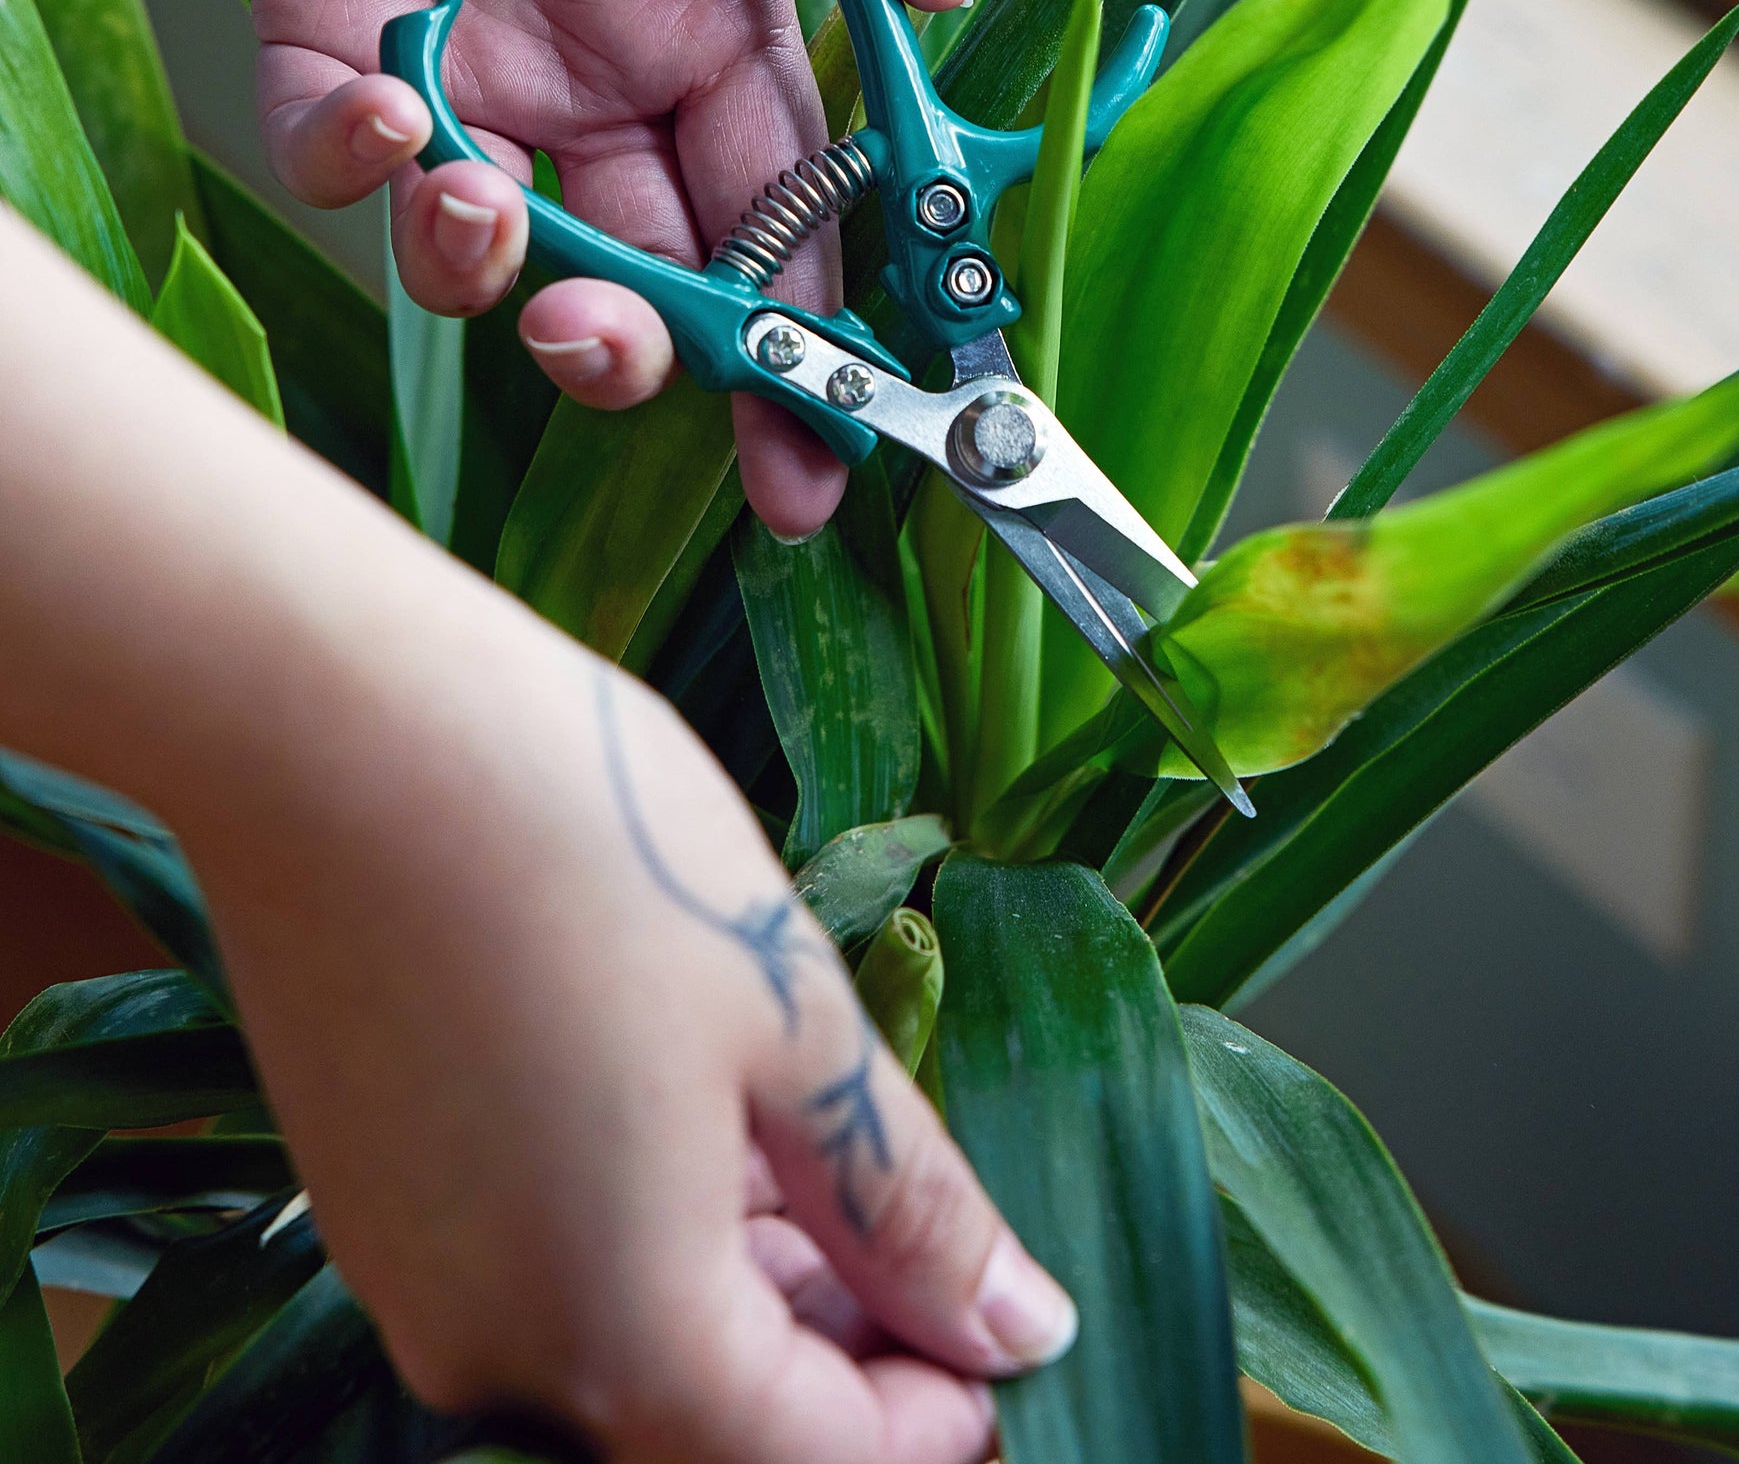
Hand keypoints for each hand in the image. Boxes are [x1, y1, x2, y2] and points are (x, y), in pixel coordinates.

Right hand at [0, 207, 1073, 1462]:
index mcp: (621, 1335)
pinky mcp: (374, 1197)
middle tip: (934, 1231)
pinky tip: (708, 1124)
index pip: (814, 1460)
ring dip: (753, 1282)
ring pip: (628, 1342)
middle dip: (846, 1345)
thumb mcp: (794, 1024)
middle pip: (711, 1416)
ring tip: (835, 1164)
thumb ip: (906, 1204)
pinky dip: (651, 1235)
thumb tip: (1025, 1326)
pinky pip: (546, 1272)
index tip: (1007, 1326)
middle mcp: (494, 1350)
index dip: (936, 1416)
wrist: (334, 727)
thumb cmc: (596, 854)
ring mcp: (414, 1278)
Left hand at [150, 0, 970, 536]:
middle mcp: (600, 66)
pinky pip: (338, 154)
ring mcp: (470, 58)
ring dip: (487, 273)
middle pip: (646, 267)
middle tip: (623, 355)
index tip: (827, 431)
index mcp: (715, 20)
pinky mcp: (328, 24)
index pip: (786, 213)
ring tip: (483, 211)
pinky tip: (385, 106)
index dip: (810, 331)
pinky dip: (354, 167)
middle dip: (645, 352)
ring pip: (490, 248)